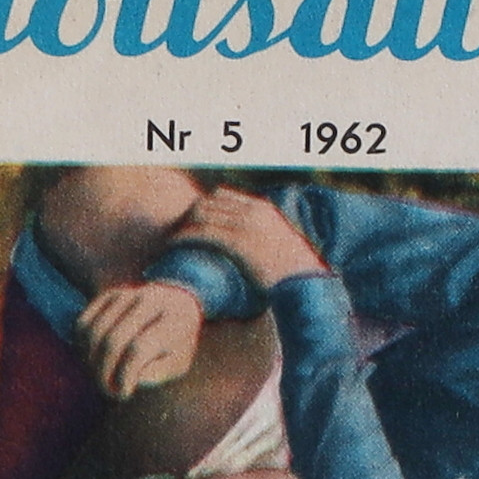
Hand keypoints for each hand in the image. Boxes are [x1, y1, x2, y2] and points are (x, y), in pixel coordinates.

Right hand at [75, 276, 205, 399]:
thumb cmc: (178, 345)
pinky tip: (94, 361)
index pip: (139, 349)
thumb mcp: (178, 364)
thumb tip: (127, 380)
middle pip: (113, 341)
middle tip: (108, 393)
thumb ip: (156, 373)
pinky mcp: (108, 294)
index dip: (125, 375)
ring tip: (102, 380)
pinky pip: (84, 323)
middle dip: (104, 372)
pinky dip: (83, 347)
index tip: (124, 394)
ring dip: (91, 362)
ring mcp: (127, 294)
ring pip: (94, 332)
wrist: (177, 305)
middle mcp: (149, 300)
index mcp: (173, 319)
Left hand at [174, 184, 327, 287]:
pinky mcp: (236, 241)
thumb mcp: (283, 251)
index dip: (205, 206)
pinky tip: (173, 245)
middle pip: (209, 201)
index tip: (194, 221)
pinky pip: (202, 231)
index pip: (223, 195)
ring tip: (172, 238)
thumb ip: (267, 244)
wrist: (306, 284)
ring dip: (183, 224)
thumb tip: (259, 256)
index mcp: (263, 210)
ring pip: (202, 213)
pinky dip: (184, 236)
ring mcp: (244, 224)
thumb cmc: (297, 276)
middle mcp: (252, 211)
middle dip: (190, 214)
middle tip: (177, 229)